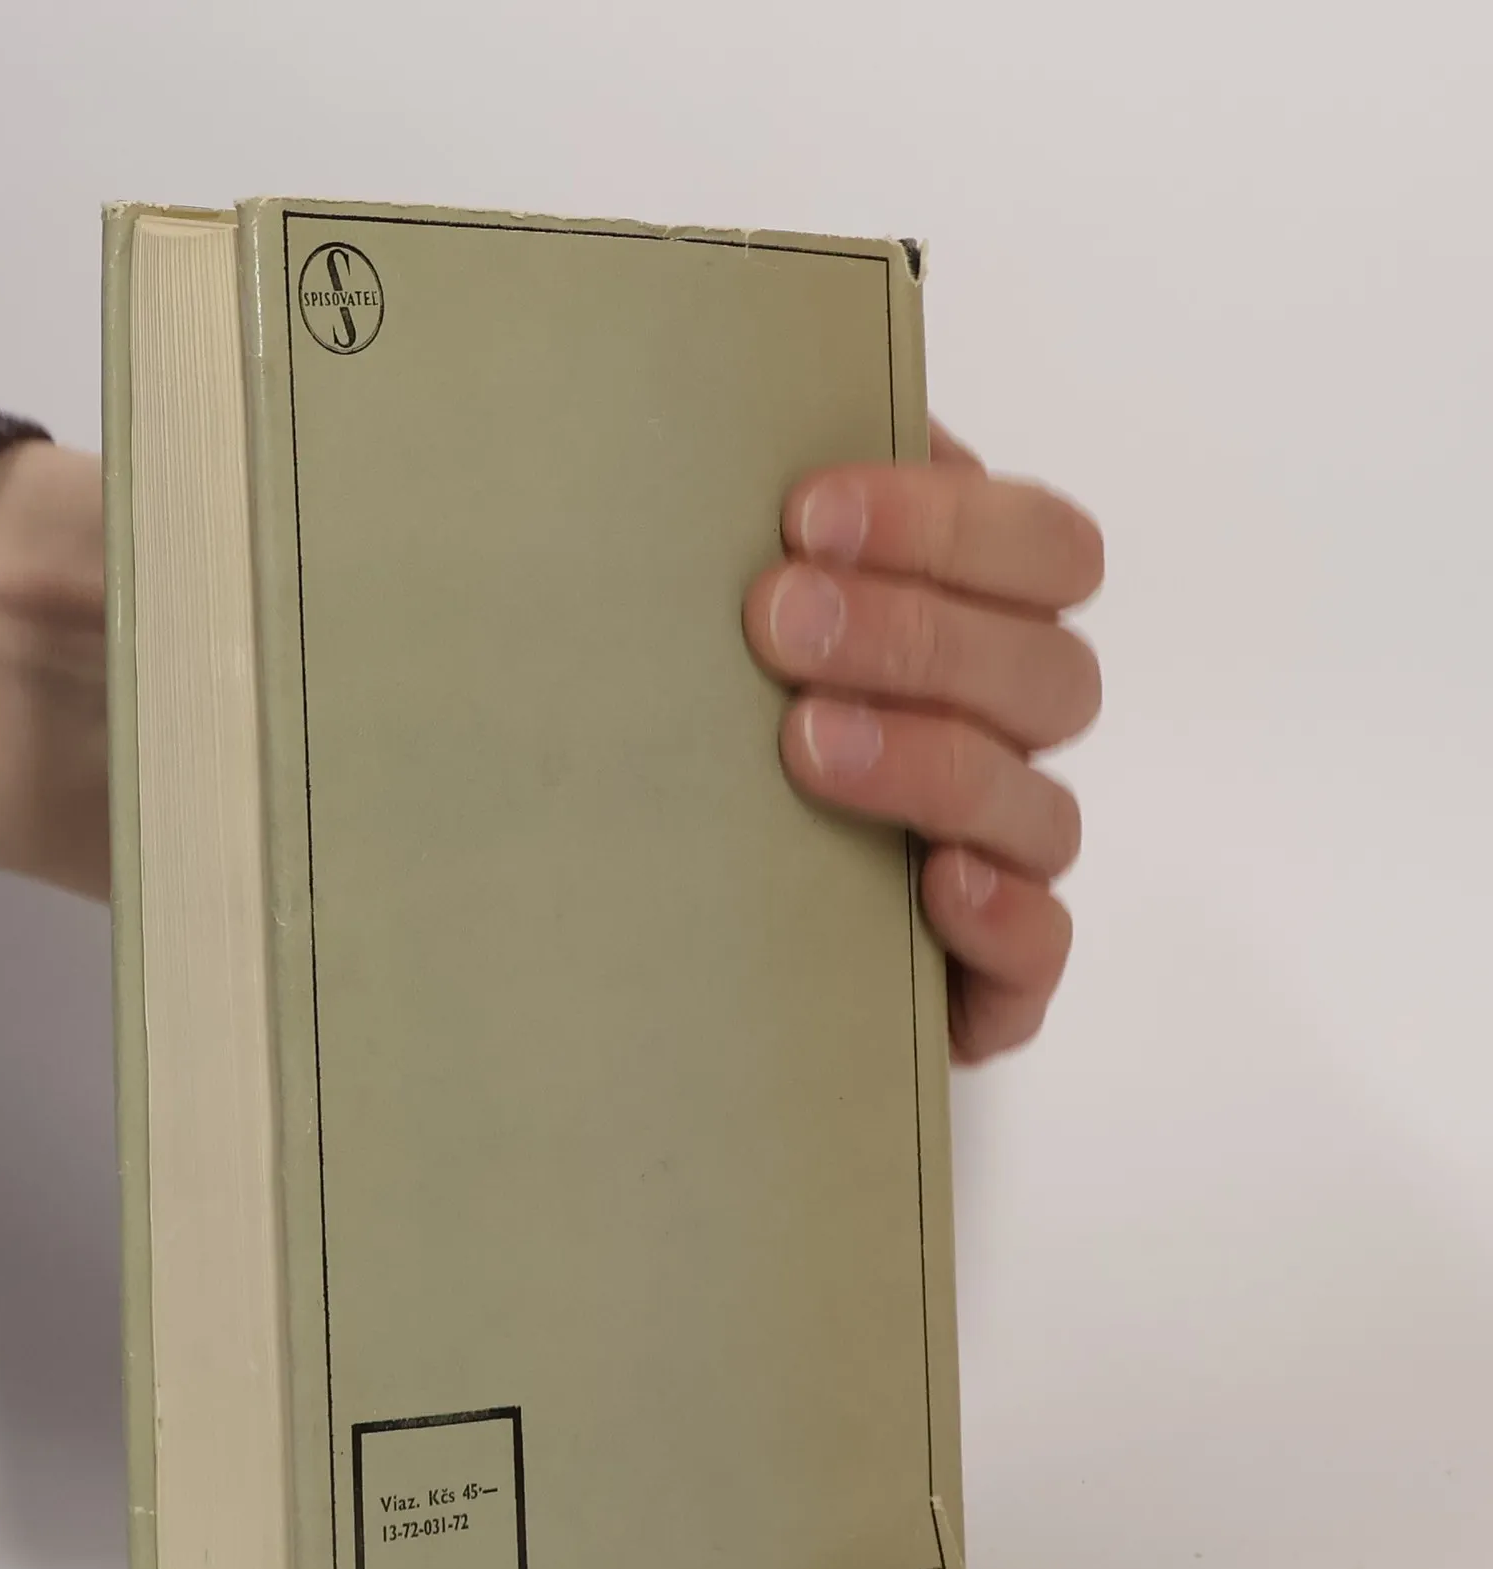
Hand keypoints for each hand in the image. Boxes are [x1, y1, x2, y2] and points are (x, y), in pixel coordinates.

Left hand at [743, 424, 1103, 1062]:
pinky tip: (934, 886)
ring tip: (809, 746)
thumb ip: (765, 542)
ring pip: (1038, 806)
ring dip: (933, 760)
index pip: (1041, 548)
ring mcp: (1004, 859)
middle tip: (777, 622)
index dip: (948, 521)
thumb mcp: (724, 625)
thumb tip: (718, 431)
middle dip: (918, 634)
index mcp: (979, 628)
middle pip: (1048, 670)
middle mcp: (1008, 736)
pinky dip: (1004, 917)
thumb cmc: (714, 741)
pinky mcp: (991, 977)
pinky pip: (1041, 949)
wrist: (681, 928)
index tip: (805, 513)